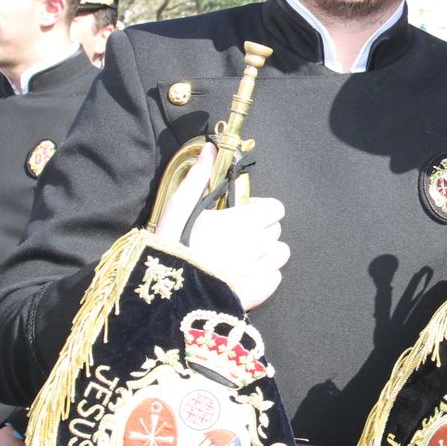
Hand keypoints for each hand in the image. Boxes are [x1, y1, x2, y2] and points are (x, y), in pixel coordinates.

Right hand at [155, 144, 288, 310]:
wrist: (166, 297)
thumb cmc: (172, 246)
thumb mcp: (179, 207)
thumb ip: (199, 176)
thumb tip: (210, 148)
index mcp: (244, 222)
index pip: (276, 208)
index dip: (260, 209)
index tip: (242, 213)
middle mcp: (258, 246)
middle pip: (276, 230)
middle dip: (260, 229)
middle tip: (235, 235)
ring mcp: (259, 272)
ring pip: (280, 255)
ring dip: (266, 252)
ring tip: (242, 255)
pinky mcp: (256, 295)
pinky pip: (274, 279)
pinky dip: (264, 275)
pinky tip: (243, 275)